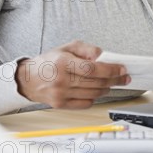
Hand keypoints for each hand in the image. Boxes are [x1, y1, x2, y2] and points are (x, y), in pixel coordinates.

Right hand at [15, 40, 129, 108]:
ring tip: (112, 83)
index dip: (110, 70)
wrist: (28, 79)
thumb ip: (87, 49)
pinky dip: (95, 97)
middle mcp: (61, 80)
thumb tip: (103, 56)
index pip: (92, 69)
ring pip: (93, 94)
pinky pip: (85, 103)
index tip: (122, 69)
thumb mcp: (68, 47)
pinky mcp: (60, 105)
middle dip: (114, 80)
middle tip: (124, 77)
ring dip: (106, 88)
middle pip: (95, 82)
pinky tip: (97, 90)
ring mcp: (60, 94)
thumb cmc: (49, 61)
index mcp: (63, 63)